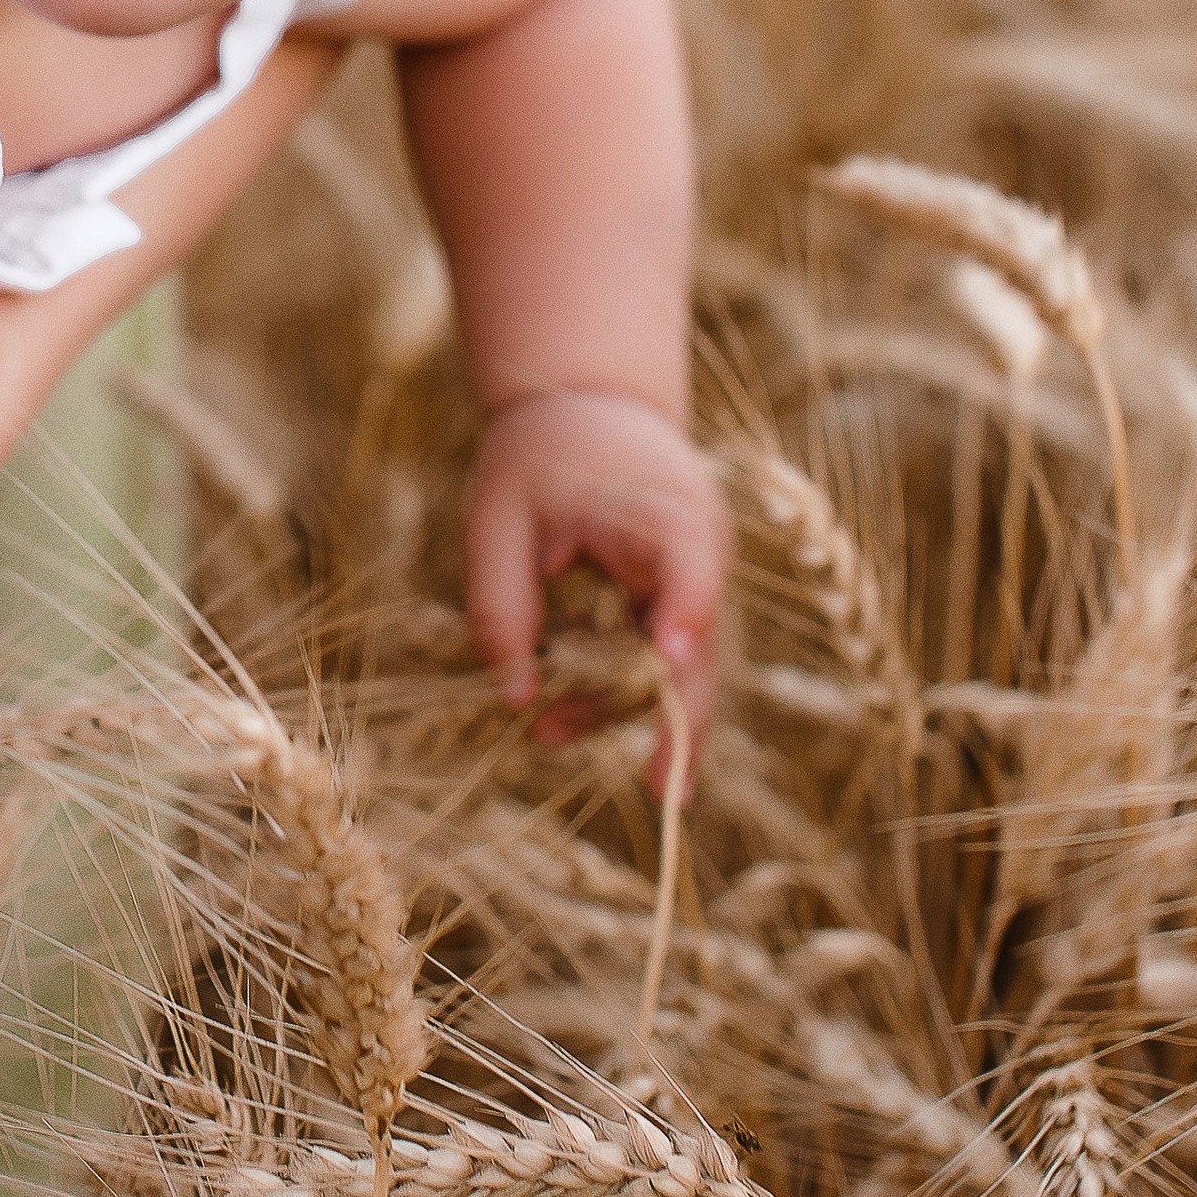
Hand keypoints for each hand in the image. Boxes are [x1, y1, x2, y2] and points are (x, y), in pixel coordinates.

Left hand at [463, 389, 729, 791]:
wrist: (582, 401)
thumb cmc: (537, 453)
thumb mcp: (497, 517)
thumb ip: (501, 603)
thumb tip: (513, 697)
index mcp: (664, 509)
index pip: (690, 565)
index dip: (687, 614)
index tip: (672, 660)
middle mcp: (697, 551)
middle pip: (699, 645)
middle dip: (678, 720)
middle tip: (665, 795)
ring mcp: (692, 578)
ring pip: (672, 666)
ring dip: (618, 706)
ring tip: (546, 737)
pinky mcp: (673, 597)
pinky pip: (651, 655)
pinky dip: (610, 682)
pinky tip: (558, 715)